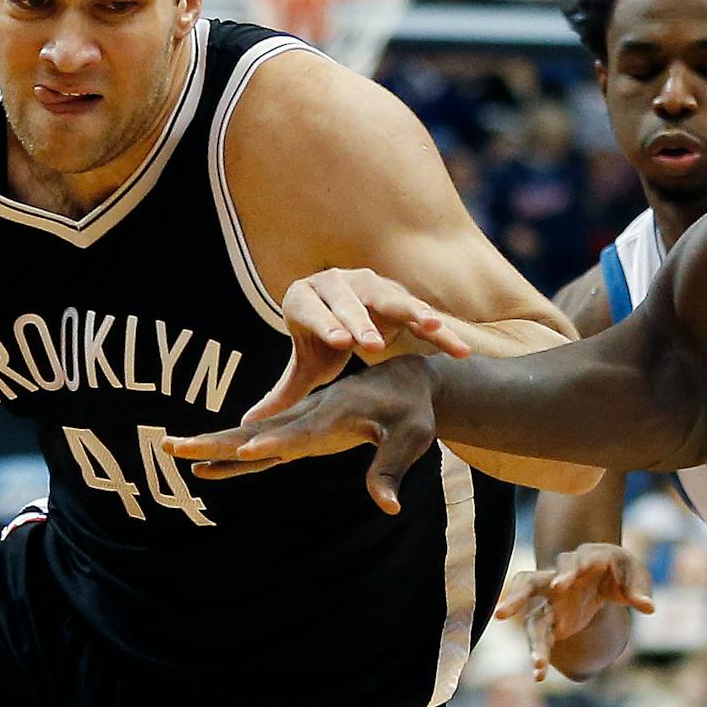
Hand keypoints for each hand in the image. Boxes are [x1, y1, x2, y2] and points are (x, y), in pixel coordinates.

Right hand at [163, 356, 438, 512]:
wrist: (405, 381)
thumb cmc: (411, 410)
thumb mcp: (412, 438)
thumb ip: (392, 469)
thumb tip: (387, 506)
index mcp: (337, 412)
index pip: (302, 431)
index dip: (277, 441)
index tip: (247, 451)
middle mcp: (310, 414)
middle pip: (258, 431)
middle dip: (218, 441)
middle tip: (176, 446)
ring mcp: (300, 422)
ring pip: (250, 436)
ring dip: (212, 445)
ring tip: (172, 450)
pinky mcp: (298, 431)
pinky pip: (260, 444)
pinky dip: (233, 456)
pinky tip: (207, 468)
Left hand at [247, 268, 471, 422]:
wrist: (350, 310)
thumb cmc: (324, 341)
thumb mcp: (308, 365)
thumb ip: (286, 392)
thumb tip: (248, 422)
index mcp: (305, 298)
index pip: (313, 310)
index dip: (327, 324)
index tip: (340, 343)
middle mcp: (338, 283)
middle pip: (350, 303)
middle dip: (363, 322)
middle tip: (373, 344)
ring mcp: (372, 285)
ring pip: (391, 299)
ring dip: (411, 313)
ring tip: (430, 328)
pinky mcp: (400, 294)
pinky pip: (421, 311)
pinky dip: (439, 329)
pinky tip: (458, 348)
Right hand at [495, 544, 655, 681]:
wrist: (601, 571)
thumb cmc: (618, 570)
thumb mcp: (634, 573)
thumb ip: (639, 589)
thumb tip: (648, 607)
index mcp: (580, 561)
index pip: (569, 563)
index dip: (564, 574)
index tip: (558, 586)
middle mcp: (556, 580)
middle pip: (527, 582)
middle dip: (516, 597)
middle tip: (501, 614)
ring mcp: (548, 601)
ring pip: (531, 619)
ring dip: (533, 642)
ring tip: (537, 666)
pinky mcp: (549, 621)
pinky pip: (540, 638)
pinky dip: (540, 654)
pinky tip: (539, 675)